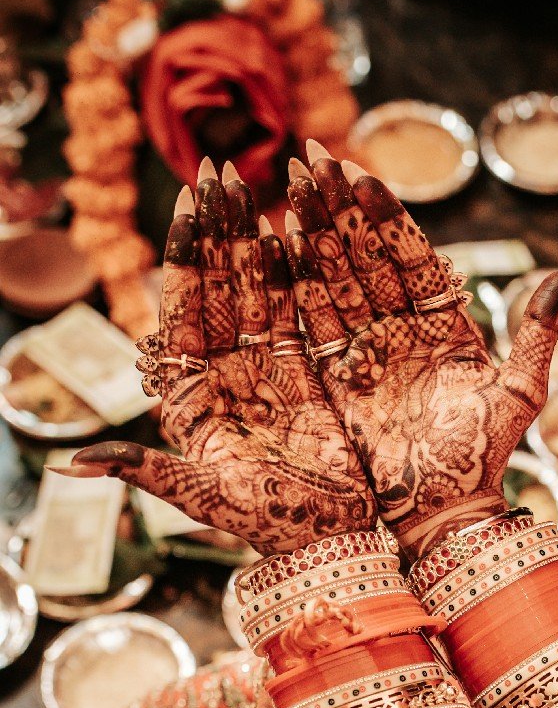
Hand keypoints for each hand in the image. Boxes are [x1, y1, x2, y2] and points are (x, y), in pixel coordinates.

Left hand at [71, 159, 373, 553]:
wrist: (338, 542)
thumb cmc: (273, 525)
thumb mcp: (204, 497)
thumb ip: (144, 471)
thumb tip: (69, 466)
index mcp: (193, 393)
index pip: (183, 307)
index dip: (187, 255)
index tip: (188, 202)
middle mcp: (226, 371)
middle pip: (220, 285)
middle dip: (220, 226)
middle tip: (220, 166)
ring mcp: (269, 365)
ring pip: (260, 286)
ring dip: (259, 233)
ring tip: (260, 178)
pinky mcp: (311, 369)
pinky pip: (304, 307)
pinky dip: (303, 268)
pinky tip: (299, 226)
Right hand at [282, 143, 557, 555]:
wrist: (444, 515)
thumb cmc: (485, 460)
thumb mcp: (521, 392)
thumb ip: (541, 333)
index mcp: (446, 327)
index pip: (411, 256)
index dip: (385, 215)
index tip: (359, 172)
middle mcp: (403, 333)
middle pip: (368, 258)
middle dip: (340, 209)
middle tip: (312, 157)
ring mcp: (368, 354)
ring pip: (338, 282)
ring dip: (313, 236)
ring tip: (290, 187)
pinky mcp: (338, 381)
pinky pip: (315, 326)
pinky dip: (297, 289)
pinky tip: (275, 246)